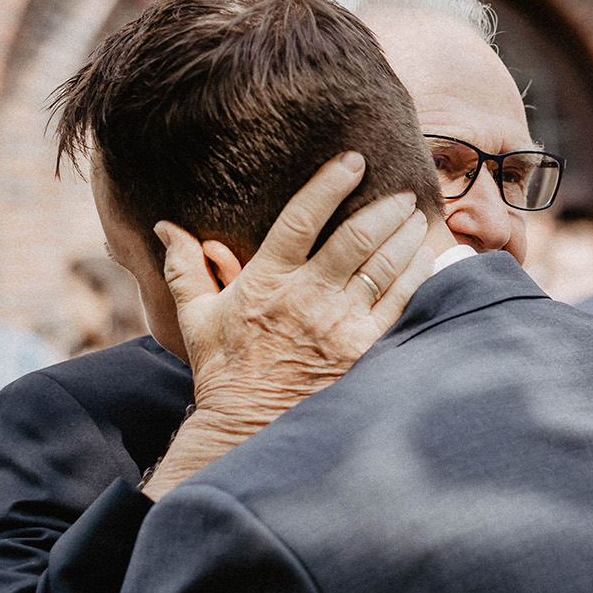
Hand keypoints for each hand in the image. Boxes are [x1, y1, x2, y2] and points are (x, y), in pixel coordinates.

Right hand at [142, 152, 434, 497]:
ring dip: (406, 236)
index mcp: (268, 280)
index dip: (330, 183)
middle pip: (357, 237)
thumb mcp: (196, 317)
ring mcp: (340, 325)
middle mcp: (308, 297)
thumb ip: (185, 267)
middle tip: (403, 192)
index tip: (352, 161)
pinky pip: (400, 303)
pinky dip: (418, 275)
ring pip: (384, 266)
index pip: (303, 217)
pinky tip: (428, 258)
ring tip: (417, 217)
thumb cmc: (224, 372)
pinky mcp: (364, 350)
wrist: (249, 431)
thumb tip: (164, 227)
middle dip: (385, 208)